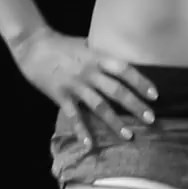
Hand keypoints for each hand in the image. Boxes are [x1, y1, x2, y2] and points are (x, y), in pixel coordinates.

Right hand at [11, 28, 157, 149]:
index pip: (124, 70)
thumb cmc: (62, 44)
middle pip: (116, 90)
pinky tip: (90, 144)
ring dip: (115, 122)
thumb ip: (102, 56)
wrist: (32, 45)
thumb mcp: (86, 45)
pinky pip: (73, 116)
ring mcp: (75, 85)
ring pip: (99, 106)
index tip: (154, 95)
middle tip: (151, 119)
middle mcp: (89, 72)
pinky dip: (81, 131)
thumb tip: (122, 64)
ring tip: (129, 135)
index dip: (141, 82)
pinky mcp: (60, 96)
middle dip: (135, 105)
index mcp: (97, 57)